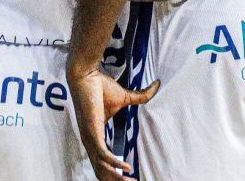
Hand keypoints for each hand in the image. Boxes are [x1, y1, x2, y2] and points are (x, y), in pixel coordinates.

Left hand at [67, 64, 158, 179]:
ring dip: (117, 178)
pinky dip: (115, 164)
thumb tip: (157, 85)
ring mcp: (90, 139)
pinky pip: (103, 155)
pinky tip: (127, 168)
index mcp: (95, 137)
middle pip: (101, 171)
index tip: (130, 176)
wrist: (87, 75)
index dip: (115, 172)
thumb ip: (141, 97)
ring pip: (102, 167)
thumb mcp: (124, 97)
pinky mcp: (92, 133)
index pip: (103, 162)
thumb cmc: (100, 86)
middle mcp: (91, 141)